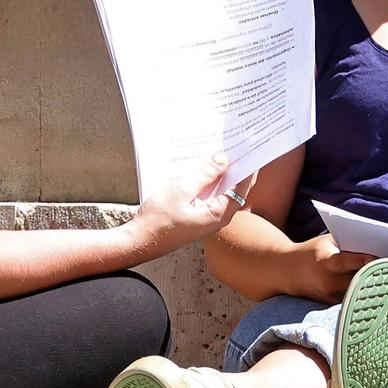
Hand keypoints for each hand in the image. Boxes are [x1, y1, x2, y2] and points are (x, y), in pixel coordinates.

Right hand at [134, 154, 248, 253]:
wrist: (139, 241)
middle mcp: (217, 218)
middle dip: (233, 167)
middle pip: (233, 188)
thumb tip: (222, 160)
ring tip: (217, 152)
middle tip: (233, 145)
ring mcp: (207, 218)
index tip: (248, 148)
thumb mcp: (181, 190)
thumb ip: (204, 175)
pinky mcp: (197, 217)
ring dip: (218, 174)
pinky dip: (207, 182)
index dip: (247, 166)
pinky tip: (200, 169)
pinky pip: (208, 196)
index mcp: (219, 214)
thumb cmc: (158, 220)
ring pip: (220, 191)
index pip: (242, 186)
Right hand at [282, 234, 376, 303]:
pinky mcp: (332, 305)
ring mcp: (330, 296)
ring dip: (373, 285)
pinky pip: (353, 298)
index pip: (351, 262)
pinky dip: (364, 291)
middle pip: (360, 280)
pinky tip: (378, 288)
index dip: (368, 261)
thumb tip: (377, 245)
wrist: (286, 271)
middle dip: (377, 275)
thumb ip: (348, 243)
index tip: (385, 259)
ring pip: (359, 291)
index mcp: (326, 262)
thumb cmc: (312, 251)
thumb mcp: (327, 241)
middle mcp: (328, 282)